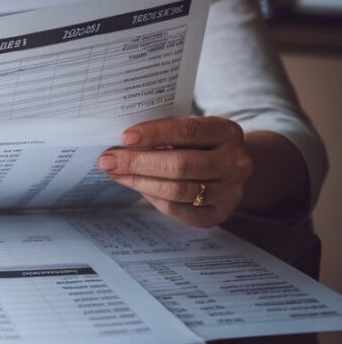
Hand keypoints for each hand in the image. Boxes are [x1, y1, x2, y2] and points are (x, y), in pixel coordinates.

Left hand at [97, 116, 252, 227]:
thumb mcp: (189, 129)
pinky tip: (136, 186)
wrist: (229, 168)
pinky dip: (153, 198)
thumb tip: (121, 143)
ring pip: (178, 190)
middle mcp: (235, 162)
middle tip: (108, 160)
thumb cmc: (198, 143)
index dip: (155, 134)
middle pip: (180, 165)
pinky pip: (179, 210)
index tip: (125, 138)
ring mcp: (230, 191)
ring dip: (139, 182)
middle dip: (138, 163)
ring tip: (115, 173)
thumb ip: (164, 132)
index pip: (188, 131)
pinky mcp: (219, 214)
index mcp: (226, 132)